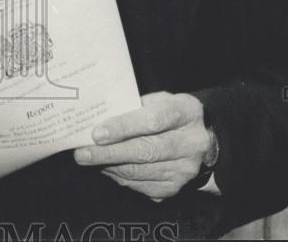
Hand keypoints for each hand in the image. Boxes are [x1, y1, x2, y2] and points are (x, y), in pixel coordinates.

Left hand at [73, 92, 216, 200]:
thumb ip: (135, 106)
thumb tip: (100, 117)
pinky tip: (107, 168)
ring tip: (89, 159)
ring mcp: (185, 169)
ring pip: (141, 172)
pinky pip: (141, 186)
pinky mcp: (176, 187)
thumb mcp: (161, 100)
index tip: (97, 133)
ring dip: (110, 166)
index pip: (153, 121)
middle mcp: (191, 143)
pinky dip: (120, 177)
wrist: (205, 141)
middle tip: (83, 153)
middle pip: (145, 151)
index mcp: (186, 112)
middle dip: (109, 153)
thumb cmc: (172, 115)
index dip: (123, 127)